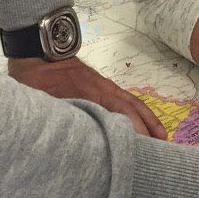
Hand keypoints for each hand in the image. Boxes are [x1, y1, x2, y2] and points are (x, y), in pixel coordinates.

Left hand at [8, 56, 164, 137]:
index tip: (140, 146)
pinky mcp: (102, 84)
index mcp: (88, 93)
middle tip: (160, 149)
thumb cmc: (36, 76)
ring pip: (131, 103)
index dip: (129, 128)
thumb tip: (64, 138)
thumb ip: (54, 115)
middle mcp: (101, 89)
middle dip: (147, 128)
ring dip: (148, 119)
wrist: (37, 48)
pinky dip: (138, 110)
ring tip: (162, 137)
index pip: (115, 112)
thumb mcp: (40, 99)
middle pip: (130, 109)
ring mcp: (103, 86)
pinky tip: (143, 120)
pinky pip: (126, 98)